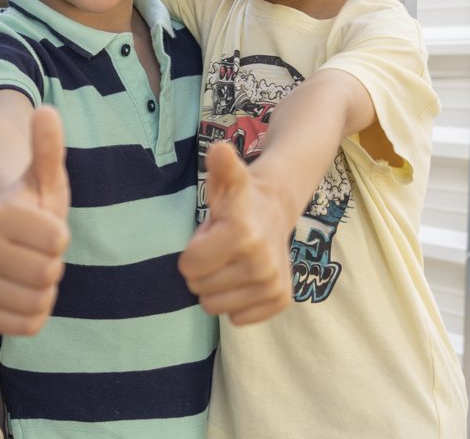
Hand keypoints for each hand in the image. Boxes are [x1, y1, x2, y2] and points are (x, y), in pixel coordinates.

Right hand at [0, 106, 70, 334]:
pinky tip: (25, 293)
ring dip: (45, 290)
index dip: (61, 235)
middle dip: (54, 264)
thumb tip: (47, 110)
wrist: (5, 231)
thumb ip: (48, 148)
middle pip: (47, 274)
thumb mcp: (45, 176)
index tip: (47, 226)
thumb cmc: (32, 203)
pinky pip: (23, 327)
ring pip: (37, 303)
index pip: (57, 240)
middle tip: (40, 250)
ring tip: (32, 269)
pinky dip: (34, 314)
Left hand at [179, 142, 293, 324]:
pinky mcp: (280, 300)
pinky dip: (234, 301)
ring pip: (214, 307)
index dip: (193, 250)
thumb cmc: (238, 198)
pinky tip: (243, 277)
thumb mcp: (226, 178)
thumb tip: (219, 150)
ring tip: (231, 260)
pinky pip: (237, 319)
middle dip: (204, 268)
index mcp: (243, 235)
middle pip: (199, 289)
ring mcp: (273, 285)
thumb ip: (221, 164)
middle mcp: (262, 264)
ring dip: (216, 285)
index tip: (210, 234)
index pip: (189, 267)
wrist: (275, 208)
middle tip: (221, 247)